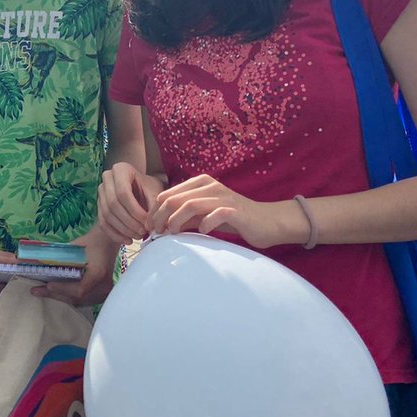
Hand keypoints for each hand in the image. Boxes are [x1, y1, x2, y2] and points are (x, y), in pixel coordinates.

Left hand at [32, 224, 119, 306]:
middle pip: (77, 298)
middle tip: (37, 290)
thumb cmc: (91, 242)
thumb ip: (59, 257)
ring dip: (61, 297)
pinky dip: (70, 297)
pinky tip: (57, 293)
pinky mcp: (103, 294)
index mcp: (99, 273)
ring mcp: (105, 292)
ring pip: (80, 301)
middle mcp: (104, 286)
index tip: (48, 285)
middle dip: (56, 294)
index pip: (80, 289)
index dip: (63, 289)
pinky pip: (84, 300)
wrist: (107, 242)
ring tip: (43, 292)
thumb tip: (34, 262)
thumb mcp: (74, 247)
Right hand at [98, 162, 164, 243]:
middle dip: (128, 222)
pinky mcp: (99, 206)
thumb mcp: (155, 191)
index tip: (147, 223)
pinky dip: (114, 234)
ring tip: (137, 237)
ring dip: (122, 229)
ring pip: (107, 214)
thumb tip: (149, 224)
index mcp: (121, 169)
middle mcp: (107, 178)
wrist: (141, 188)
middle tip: (142, 233)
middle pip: (113, 204)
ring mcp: (100, 192)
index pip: (123, 193)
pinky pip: (102, 222)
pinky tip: (127, 241)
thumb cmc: (150, 188)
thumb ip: (154, 205)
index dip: (135, 211)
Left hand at [148, 175, 307, 249]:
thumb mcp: (203, 216)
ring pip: (190, 205)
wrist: (266, 221)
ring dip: (175, 221)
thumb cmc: (232, 219)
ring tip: (171, 233)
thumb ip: (184, 218)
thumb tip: (160, 227)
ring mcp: (223, 197)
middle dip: (160, 217)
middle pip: (174, 200)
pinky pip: (215, 214)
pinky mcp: (235, 210)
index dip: (154, 211)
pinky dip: (205, 224)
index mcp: (200, 183)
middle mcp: (210, 186)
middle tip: (155, 233)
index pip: (167, 195)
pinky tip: (201, 231)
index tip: (149, 227)